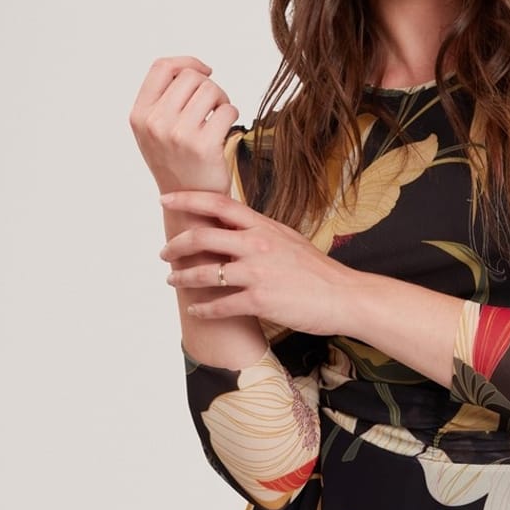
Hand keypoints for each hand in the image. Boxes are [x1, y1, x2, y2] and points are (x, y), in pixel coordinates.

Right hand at [127, 55, 237, 193]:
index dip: (187, 62)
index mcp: (139, 115)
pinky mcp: (203, 146)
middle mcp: (155, 123)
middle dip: (209, 86)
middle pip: (191, 77)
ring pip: (211, 89)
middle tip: (213, 107)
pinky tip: (226, 130)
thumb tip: (192, 67)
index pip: (162, 67)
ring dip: (222, 100)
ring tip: (218, 118)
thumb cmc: (177, 163)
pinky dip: (232, 115)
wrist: (189, 204)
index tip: (204, 70)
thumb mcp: (154, 130)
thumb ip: (163, 99)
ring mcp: (178, 134)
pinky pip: (228, 110)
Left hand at [159, 187, 354, 336]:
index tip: (165, 199)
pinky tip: (196, 311)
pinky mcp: (260, 300)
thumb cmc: (318, 270)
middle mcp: (257, 245)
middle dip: (175, 246)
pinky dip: (203, 309)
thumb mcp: (287, 239)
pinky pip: (220, 305)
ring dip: (182, 278)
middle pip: (202, 237)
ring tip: (173, 280)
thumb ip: (259, 232)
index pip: (217, 204)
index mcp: (263, 226)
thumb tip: (233, 227)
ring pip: (205, 273)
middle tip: (165, 253)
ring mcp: (257, 273)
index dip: (186, 199)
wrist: (344, 296)